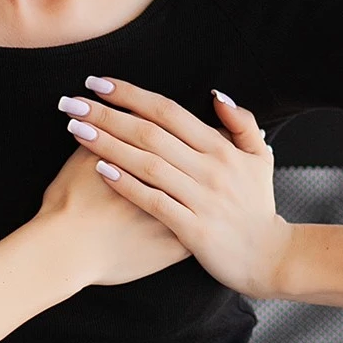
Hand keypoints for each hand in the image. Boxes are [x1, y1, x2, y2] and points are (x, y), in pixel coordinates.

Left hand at [57, 76, 292, 297]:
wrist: (268, 257)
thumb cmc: (257, 207)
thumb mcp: (260, 158)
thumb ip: (242, 124)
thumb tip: (217, 95)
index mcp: (222, 149)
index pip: (169, 111)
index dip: (132, 95)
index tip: (98, 84)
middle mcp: (211, 169)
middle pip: (151, 133)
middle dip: (108, 114)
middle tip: (73, 102)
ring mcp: (202, 199)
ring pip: (148, 164)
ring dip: (109, 143)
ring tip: (77, 129)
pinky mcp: (193, 230)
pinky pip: (154, 202)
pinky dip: (127, 184)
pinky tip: (99, 170)